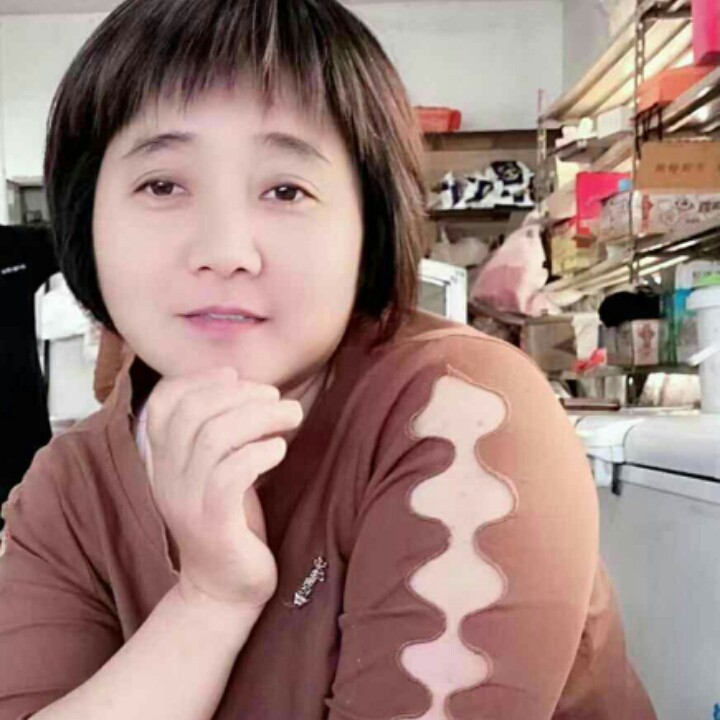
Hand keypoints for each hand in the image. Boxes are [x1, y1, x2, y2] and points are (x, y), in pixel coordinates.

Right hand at [141, 368, 302, 608]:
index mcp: (164, 460)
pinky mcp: (213, 524)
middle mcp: (168, 477)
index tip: (235, 376)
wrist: (223, 591)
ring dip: (260, 417)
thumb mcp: (217, 471)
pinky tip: (279, 450)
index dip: (197, 380)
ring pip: (215, 437)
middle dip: (241, 395)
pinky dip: (260, 452)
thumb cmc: (231, 521)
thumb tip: (254, 388)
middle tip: (276, 398)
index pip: (161, 404)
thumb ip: (222, 433)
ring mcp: (187, 501)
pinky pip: (231, 474)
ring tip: (291, 416)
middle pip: (194, 413)